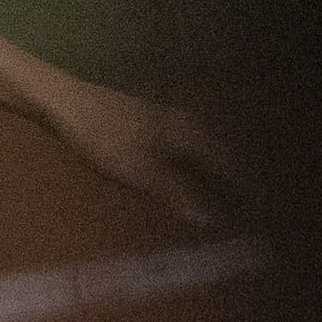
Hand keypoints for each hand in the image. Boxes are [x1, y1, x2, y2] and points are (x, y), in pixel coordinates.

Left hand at [39, 79, 244, 228]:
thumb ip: (176, 194)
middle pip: (215, 157)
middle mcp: (185, 124)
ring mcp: (163, 119)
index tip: (260, 211)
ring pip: (196, 151)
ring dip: (207, 174)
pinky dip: (185, 165)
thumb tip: (210, 219)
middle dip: (228, 183)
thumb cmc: (104, 137)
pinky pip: (177, 148)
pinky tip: (178, 176)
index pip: (228, 166)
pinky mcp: (143, 121)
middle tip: (242, 209)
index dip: (243, 189)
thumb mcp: (140, 172)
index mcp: (191, 135)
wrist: (62, 102)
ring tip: (217, 197)